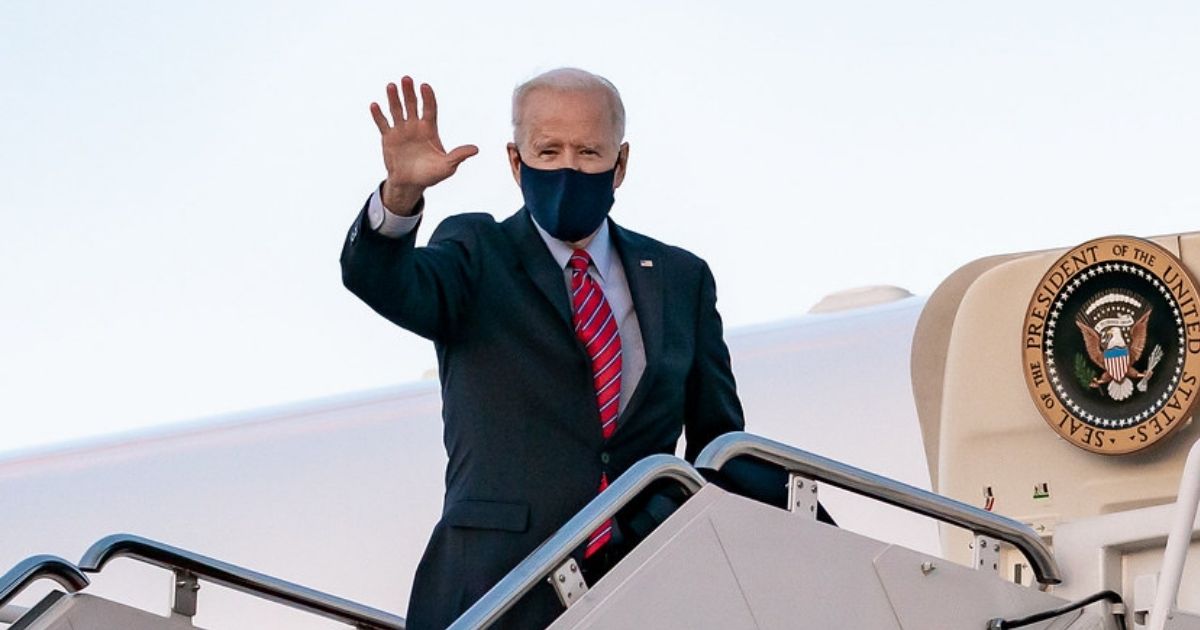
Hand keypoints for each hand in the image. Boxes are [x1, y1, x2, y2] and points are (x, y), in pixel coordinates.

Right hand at [370, 76, 478, 214]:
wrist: (411, 184)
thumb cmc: (431, 174)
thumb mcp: (447, 166)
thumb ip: (458, 156)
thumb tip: (476, 150)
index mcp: (430, 129)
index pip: (430, 109)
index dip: (428, 97)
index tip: (425, 86)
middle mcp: (415, 126)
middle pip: (412, 104)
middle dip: (410, 92)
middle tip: (407, 79)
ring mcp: (401, 130)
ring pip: (397, 110)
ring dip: (394, 98)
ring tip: (391, 86)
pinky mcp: (389, 138)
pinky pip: (383, 124)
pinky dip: (378, 115)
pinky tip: (375, 105)